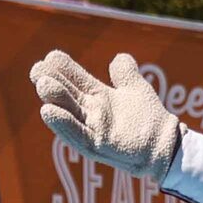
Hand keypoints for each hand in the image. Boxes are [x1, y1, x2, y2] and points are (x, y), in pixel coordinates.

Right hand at [31, 49, 181, 180]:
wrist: (165, 144)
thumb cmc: (149, 119)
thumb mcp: (136, 88)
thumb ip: (125, 73)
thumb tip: (118, 58)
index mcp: (98, 97)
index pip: (76, 80)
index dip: (63, 69)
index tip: (50, 57)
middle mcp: (91, 114)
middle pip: (67, 96)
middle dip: (52, 82)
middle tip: (37, 70)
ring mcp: (94, 130)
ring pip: (69, 114)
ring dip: (55, 100)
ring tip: (42, 84)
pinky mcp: (98, 146)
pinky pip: (77, 135)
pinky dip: (63, 124)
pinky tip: (48, 111)